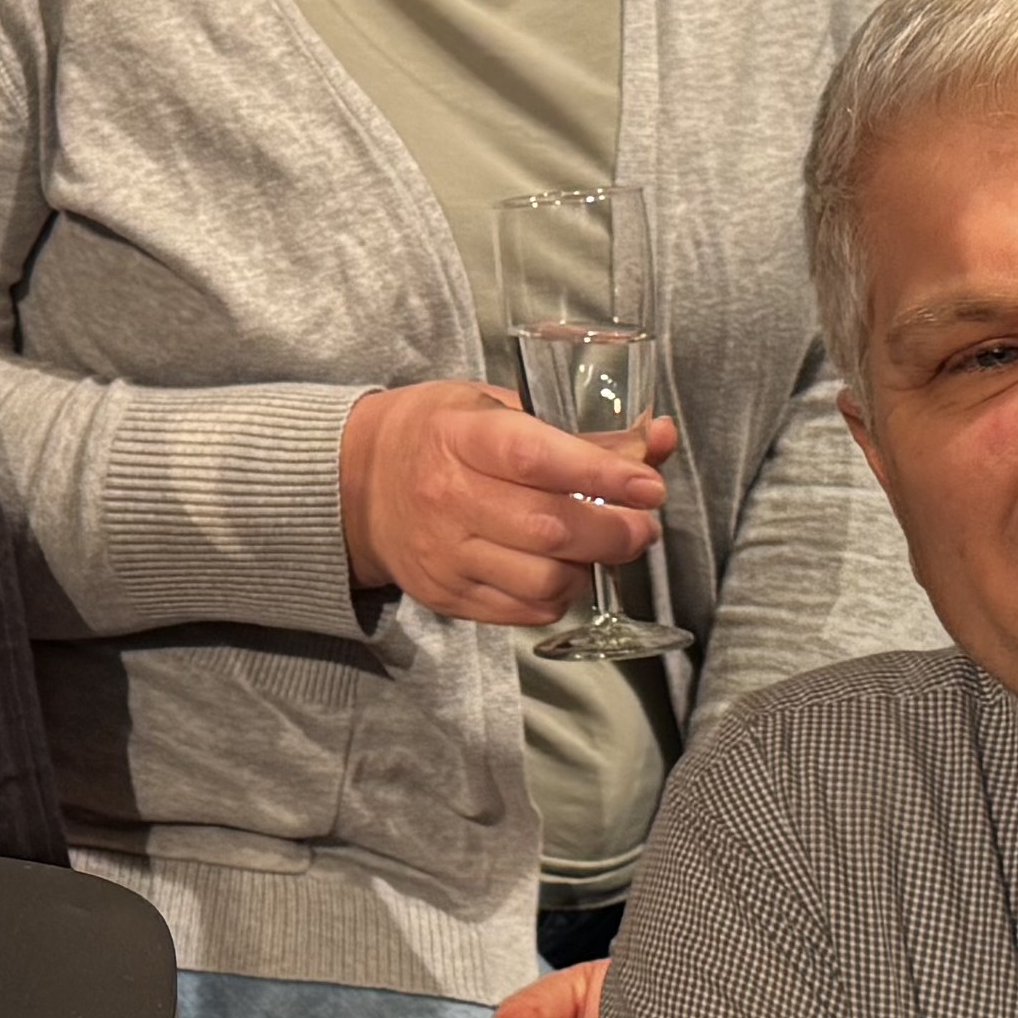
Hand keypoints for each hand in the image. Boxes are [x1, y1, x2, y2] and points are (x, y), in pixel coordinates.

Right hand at [340, 384, 676, 624]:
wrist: (359, 484)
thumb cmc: (438, 435)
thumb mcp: (497, 407)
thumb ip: (578, 428)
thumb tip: (657, 439)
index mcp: (460, 438)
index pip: (537, 459)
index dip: (603, 475)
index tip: (648, 484)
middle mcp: (447, 499)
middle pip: (550, 528)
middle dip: (617, 532)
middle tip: (643, 526)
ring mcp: (445, 554)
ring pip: (544, 579)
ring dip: (590, 568)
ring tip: (598, 548)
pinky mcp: (448, 595)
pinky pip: (525, 610)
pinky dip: (559, 594)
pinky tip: (561, 569)